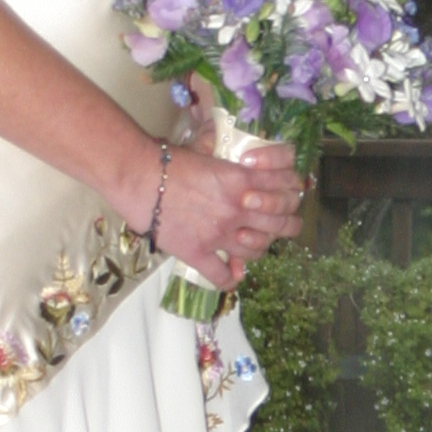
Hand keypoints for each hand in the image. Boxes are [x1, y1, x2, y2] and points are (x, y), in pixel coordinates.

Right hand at [154, 137, 301, 288]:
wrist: (139, 178)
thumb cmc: (170, 160)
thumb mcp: (210, 153)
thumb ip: (232, 164)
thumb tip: (242, 164)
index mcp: (244, 180)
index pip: (288, 188)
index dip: (292, 193)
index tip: (286, 196)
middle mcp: (238, 209)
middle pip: (281, 224)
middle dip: (285, 225)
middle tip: (278, 226)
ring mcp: (220, 234)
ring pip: (257, 251)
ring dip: (258, 249)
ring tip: (249, 244)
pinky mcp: (198, 253)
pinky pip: (223, 276)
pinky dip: (230, 279)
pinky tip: (231, 275)